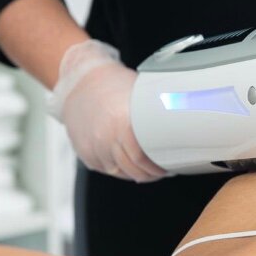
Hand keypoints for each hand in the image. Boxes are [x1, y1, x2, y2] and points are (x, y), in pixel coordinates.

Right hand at [48, 40, 167, 182]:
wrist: (78, 81)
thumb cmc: (110, 83)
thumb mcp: (136, 93)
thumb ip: (151, 112)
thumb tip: (177, 118)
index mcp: (120, 123)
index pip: (141, 158)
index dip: (156, 167)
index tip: (167, 166)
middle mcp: (104, 138)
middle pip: (131, 170)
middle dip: (149, 174)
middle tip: (160, 170)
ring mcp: (93, 147)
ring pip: (119, 173)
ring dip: (135, 174)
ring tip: (147, 168)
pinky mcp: (84, 152)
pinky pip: (105, 169)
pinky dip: (119, 169)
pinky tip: (128, 164)